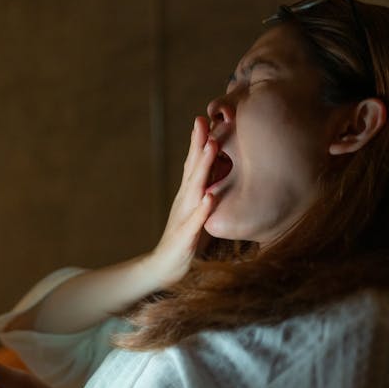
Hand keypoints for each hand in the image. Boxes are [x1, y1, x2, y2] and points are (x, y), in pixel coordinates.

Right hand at [147, 116, 216, 287]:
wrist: (163, 270)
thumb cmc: (186, 240)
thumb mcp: (199, 212)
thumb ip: (208, 192)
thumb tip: (224, 172)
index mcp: (189, 196)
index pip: (194, 165)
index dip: (199, 142)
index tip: (207, 117)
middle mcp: (184, 202)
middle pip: (191, 170)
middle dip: (198, 145)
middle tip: (205, 122)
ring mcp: (183, 218)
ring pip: (194, 189)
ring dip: (202, 168)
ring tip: (210, 147)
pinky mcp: (185, 238)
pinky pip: (195, 222)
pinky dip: (203, 209)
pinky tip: (210, 198)